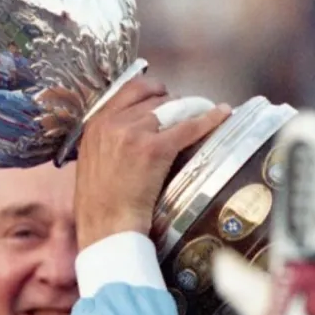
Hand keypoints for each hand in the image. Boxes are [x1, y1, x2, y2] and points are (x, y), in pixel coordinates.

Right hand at [75, 77, 230, 248]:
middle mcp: (112, 122)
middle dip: (173, 103)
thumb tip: (132, 129)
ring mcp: (133, 132)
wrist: (104, 226)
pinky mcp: (154, 147)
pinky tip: (222, 114)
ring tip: (203, 114)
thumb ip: (108, 138)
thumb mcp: (92, 160)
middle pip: (154, 97)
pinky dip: (208, 119)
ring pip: (172, 108)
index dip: (153, 90)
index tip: (165, 96)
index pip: (130, 89)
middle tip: (186, 114)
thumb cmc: (98, 203)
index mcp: (95, 123)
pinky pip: (188, 127)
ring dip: (189, 110)